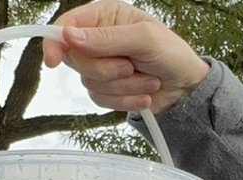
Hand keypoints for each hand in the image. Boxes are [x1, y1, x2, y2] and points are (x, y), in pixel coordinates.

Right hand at [44, 0, 209, 113]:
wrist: (188, 87)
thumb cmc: (173, 54)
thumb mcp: (145, 39)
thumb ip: (108, 38)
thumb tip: (70, 36)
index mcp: (105, 17)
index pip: (66, 25)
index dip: (55, 42)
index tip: (53, 60)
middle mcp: (98, 40)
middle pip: (75, 59)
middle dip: (107, 69)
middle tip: (131, 66)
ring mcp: (101, 66)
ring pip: (90, 83)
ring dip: (123, 86)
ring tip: (146, 78)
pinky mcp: (107, 90)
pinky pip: (100, 100)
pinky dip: (124, 100)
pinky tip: (143, 93)